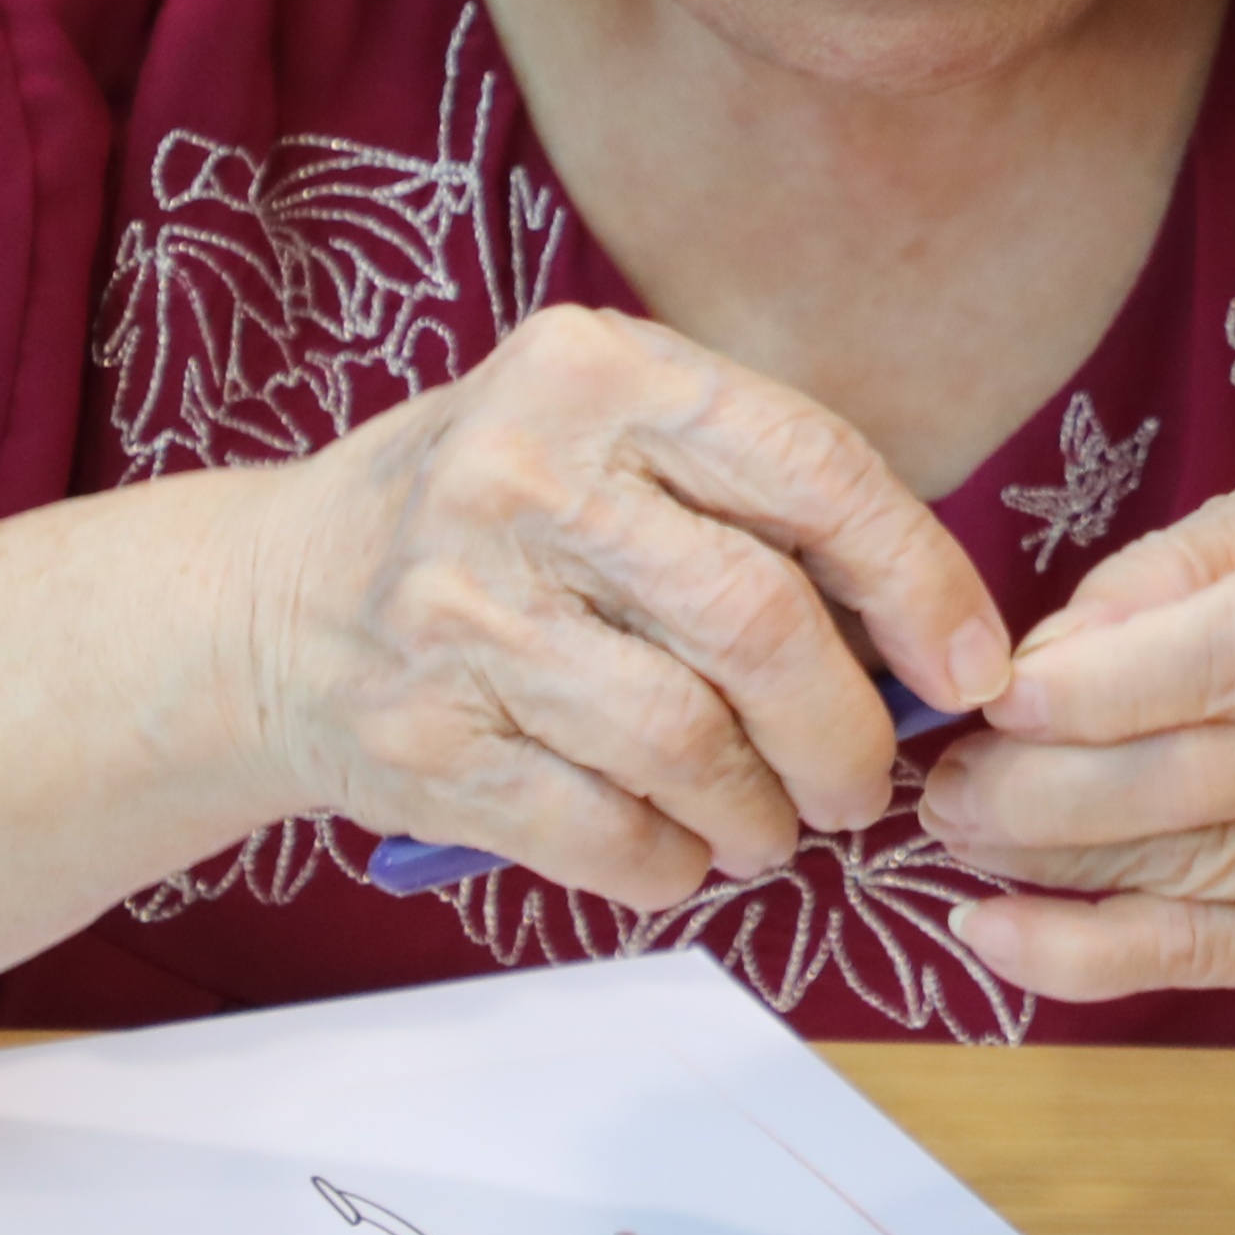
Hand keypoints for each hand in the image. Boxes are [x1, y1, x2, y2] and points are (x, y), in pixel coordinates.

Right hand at [245, 307, 1010, 912]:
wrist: (263, 607)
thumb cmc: (490, 521)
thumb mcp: (602, 436)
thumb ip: (747, 494)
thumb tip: (933, 633)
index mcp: (594, 372)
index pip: (811, 469)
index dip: (918, 582)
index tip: (970, 669)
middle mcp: (522, 474)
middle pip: (758, 622)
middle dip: (843, 731)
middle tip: (863, 784)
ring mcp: (459, 607)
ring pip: (685, 741)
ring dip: (760, 812)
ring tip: (771, 825)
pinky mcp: (418, 735)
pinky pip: (597, 829)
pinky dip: (667, 863)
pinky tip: (680, 853)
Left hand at [915, 484, 1234, 999]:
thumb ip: (1185, 567)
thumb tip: (1045, 653)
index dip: (1106, 685)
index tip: (996, 695)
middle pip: (1207, 776)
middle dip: (1045, 787)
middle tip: (941, 777)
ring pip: (1196, 870)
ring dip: (1048, 863)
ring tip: (957, 830)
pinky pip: (1214, 955)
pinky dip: (1090, 956)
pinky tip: (999, 932)